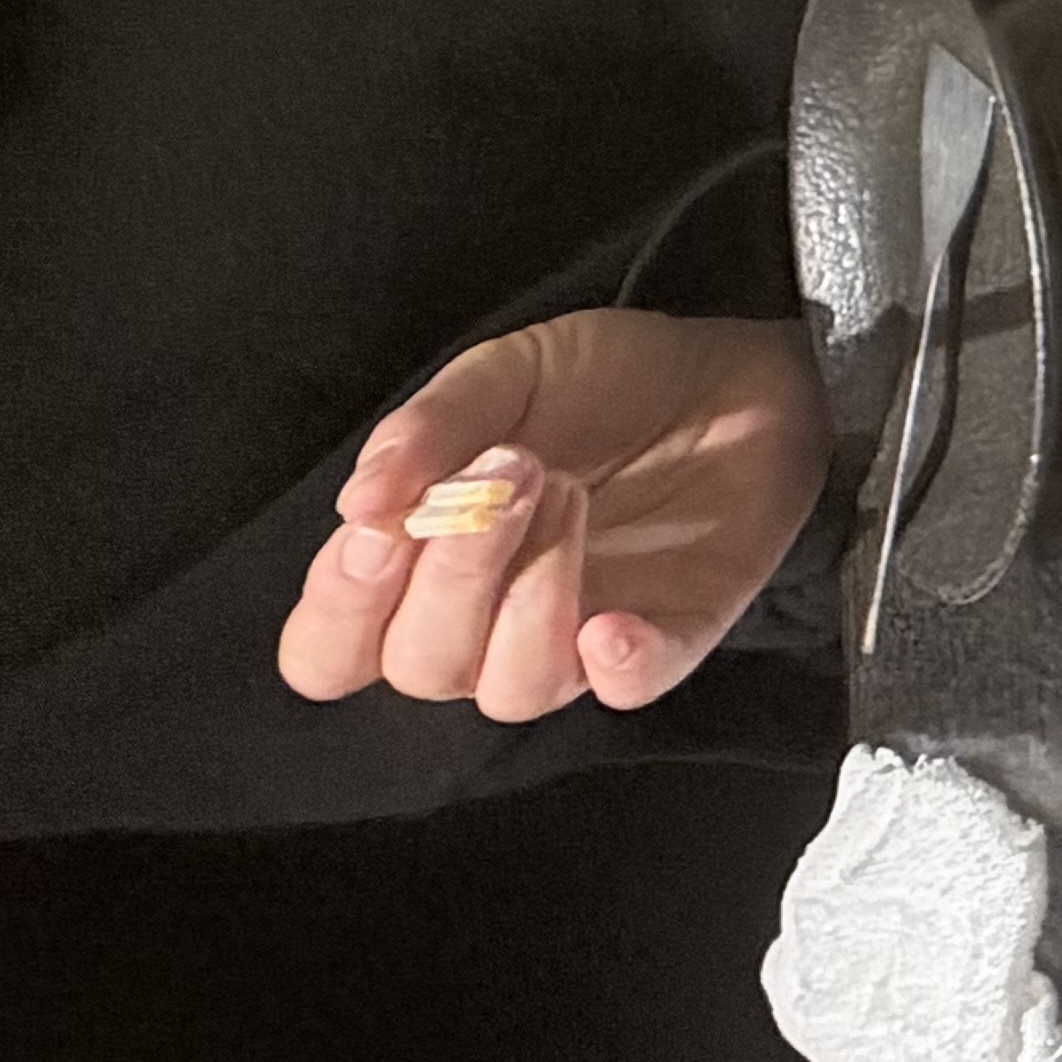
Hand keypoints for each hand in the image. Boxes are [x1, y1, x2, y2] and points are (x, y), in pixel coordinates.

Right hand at [274, 308, 831, 723]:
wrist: (732, 372)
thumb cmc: (599, 382)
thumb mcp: (506, 375)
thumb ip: (428, 428)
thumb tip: (359, 502)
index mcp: (417, 570)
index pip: (329, 650)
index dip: (341, 607)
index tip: (379, 527)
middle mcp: (483, 626)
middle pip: (420, 666)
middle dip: (454, 573)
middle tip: (514, 469)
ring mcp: (574, 639)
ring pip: (514, 687)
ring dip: (530, 595)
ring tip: (568, 491)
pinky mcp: (668, 638)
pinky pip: (630, 689)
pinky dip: (619, 667)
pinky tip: (615, 625)